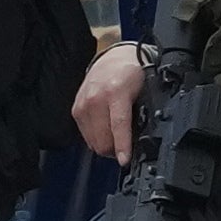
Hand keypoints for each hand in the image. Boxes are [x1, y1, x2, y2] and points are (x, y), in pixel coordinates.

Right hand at [70, 40, 148, 160]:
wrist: (112, 60)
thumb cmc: (131, 75)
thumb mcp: (144, 91)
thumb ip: (144, 112)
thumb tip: (143, 138)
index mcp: (116, 93)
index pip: (119, 125)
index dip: (122, 146)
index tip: (124, 160)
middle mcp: (95, 99)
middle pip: (103, 139)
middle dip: (115, 150)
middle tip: (127, 148)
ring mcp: (83, 105)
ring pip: (93, 141)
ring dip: (106, 145)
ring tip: (117, 139)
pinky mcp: (76, 110)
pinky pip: (86, 135)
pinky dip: (97, 138)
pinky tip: (107, 130)